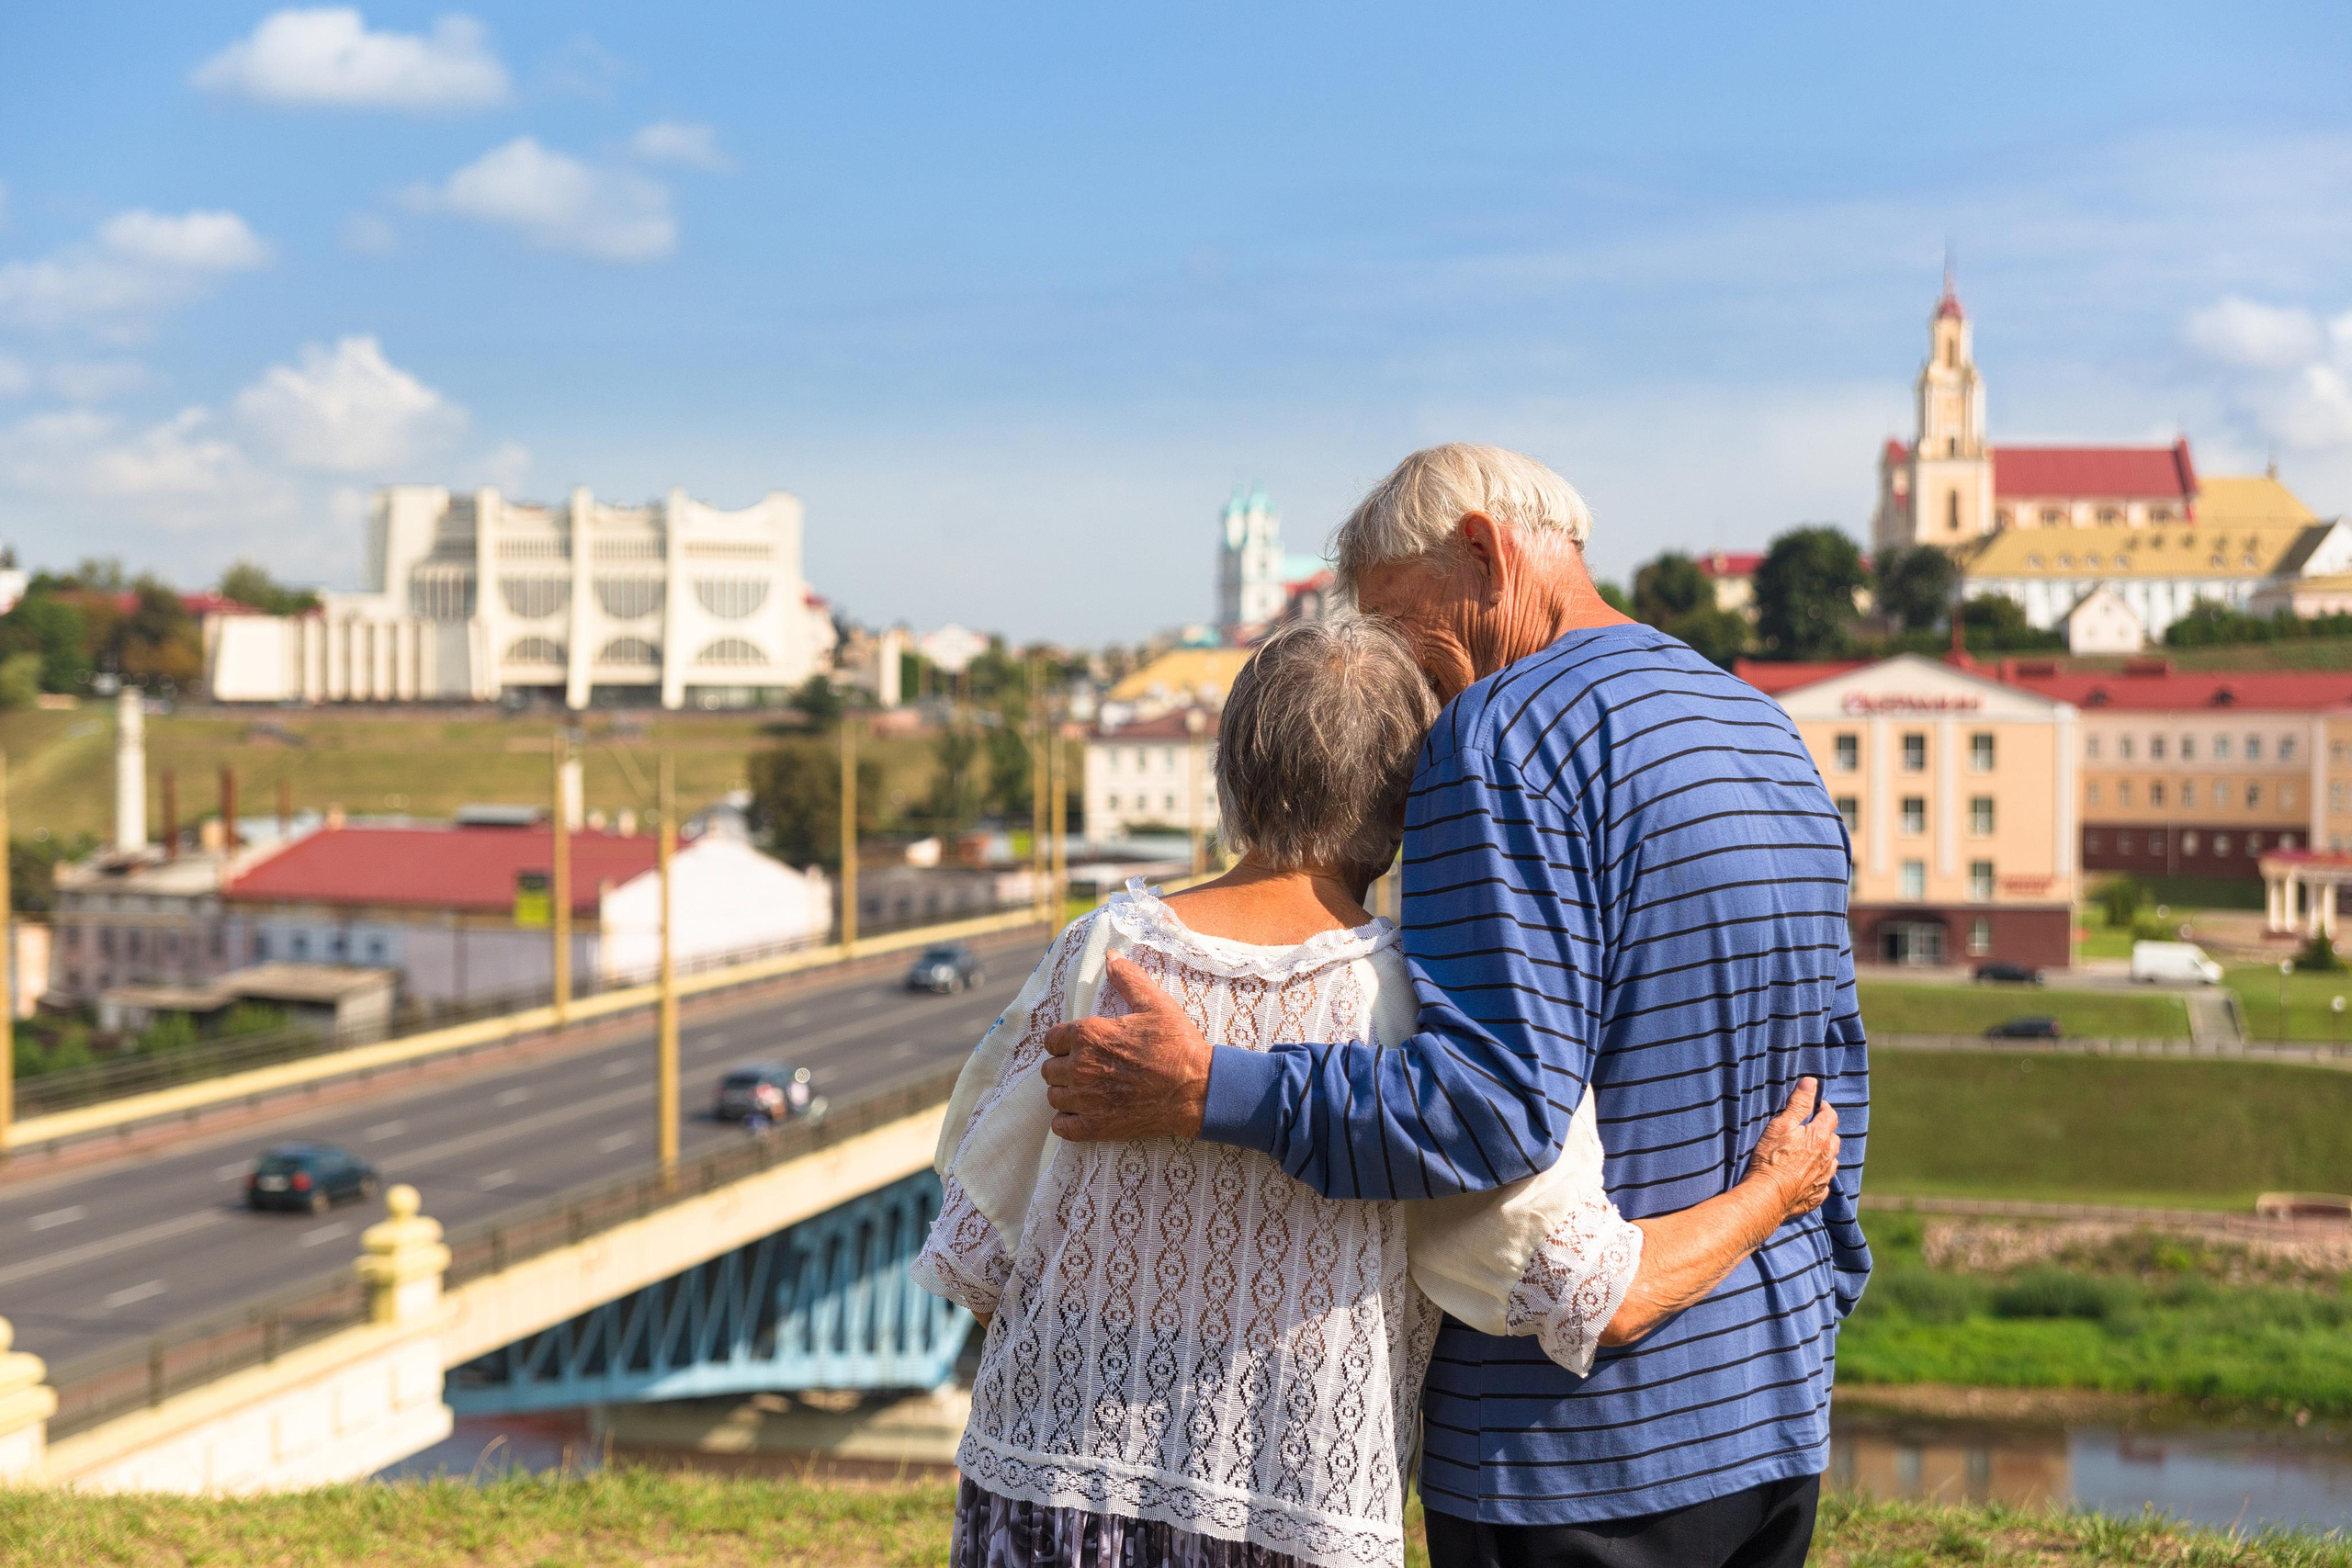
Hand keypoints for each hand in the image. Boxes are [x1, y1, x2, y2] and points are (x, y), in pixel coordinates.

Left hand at [1040, 956, 1212, 1140]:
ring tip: (1087, 1089)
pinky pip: (1062, 1127)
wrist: (1196, 1089)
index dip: (1064, 1041)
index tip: (1079, 1045)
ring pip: (1054, 1096)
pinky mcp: (1095, 1127)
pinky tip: (1083, 1114)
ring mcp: (1085, 1100)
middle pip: (1049, 1069)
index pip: (1051, 1039)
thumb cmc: (1176, 1044)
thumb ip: (1127, 979)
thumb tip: (1111, 956)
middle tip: (1087, 1067)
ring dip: (1066, 1092)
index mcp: (1088, 1035)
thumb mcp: (1154, 1003)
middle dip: (1064, 1066)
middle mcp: (1080, 1067)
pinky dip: (1067, 1121)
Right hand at [1742, 1077, 1840, 1221]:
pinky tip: (1808, 1177)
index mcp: (1820, 1137)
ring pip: (1832, 1162)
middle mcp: (1828, 1158)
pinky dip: (1819, 1177)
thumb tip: (1811, 1082)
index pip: (1829, 1116)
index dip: (1823, 1108)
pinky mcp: (1817, 1196)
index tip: (1816, 1106)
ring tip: (1810, 1153)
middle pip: (1834, 1139)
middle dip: (1825, 1132)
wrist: (1768, 1196)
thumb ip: (1798, 1103)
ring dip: (1825, 1155)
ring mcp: (1824, 1179)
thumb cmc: (1772, 1157)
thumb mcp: (1781, 1124)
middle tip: (1811, 1129)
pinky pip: (1824, 1183)